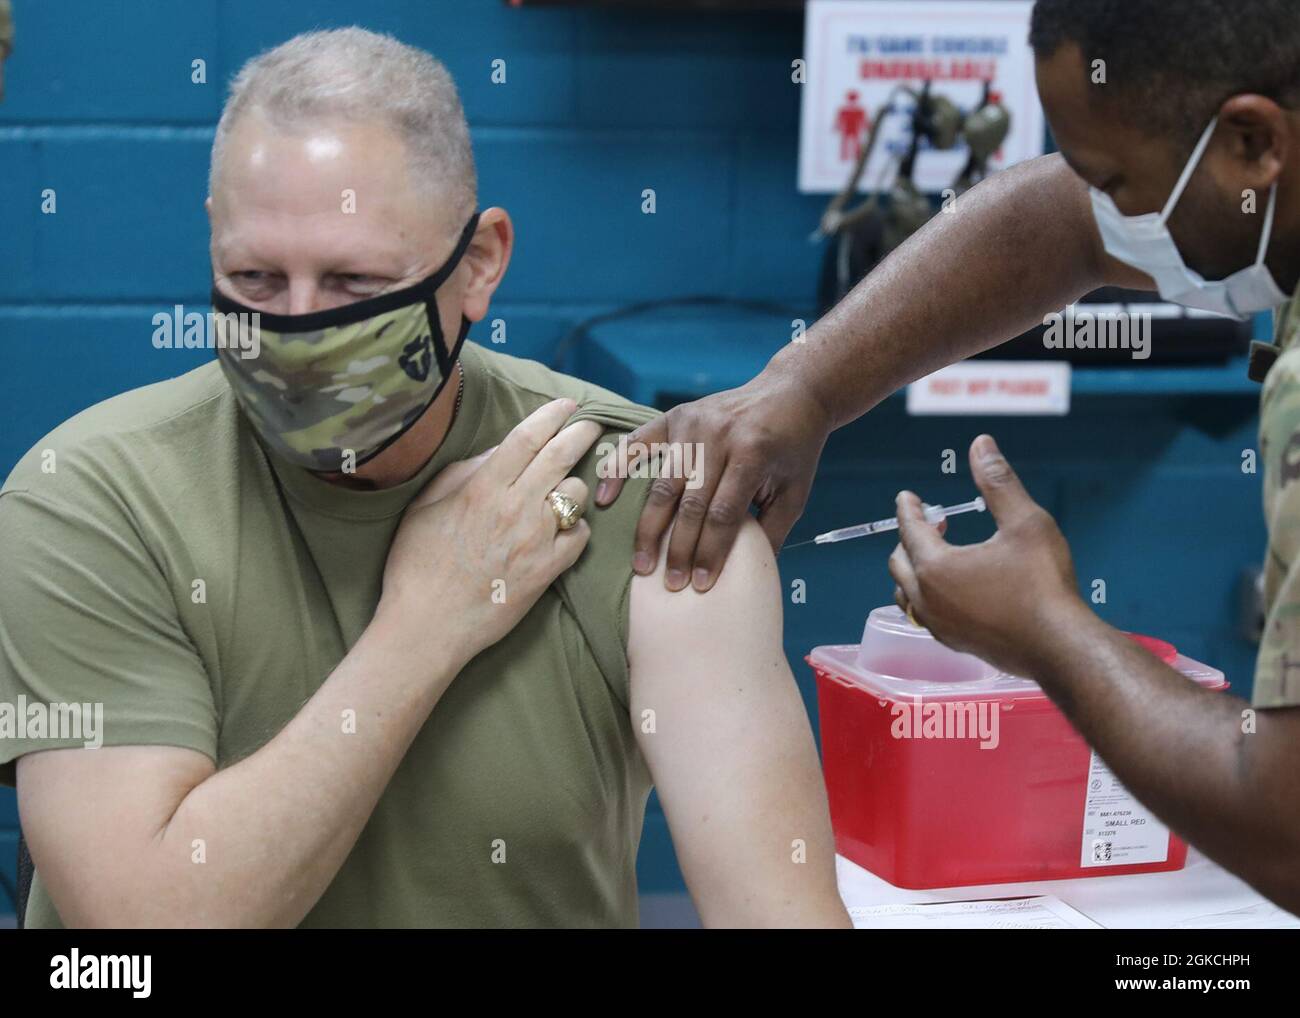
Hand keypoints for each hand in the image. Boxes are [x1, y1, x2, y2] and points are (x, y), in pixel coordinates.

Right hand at [380, 397, 601, 666]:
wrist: (426, 628)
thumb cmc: (416, 565)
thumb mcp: (425, 507)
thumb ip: (462, 472)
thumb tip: (497, 450)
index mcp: (483, 487)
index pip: (527, 437)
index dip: (551, 415)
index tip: (566, 405)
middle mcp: (515, 508)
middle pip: (561, 456)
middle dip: (582, 434)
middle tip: (591, 426)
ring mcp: (536, 540)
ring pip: (576, 494)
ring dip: (572, 487)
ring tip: (562, 491)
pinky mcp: (548, 571)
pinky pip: (580, 537)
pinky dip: (575, 529)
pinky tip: (561, 530)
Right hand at [594, 370, 829, 591]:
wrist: (791, 393)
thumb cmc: (794, 449)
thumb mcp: (795, 491)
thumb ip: (771, 532)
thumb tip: (747, 577)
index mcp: (753, 454)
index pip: (723, 513)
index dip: (710, 552)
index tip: (701, 585)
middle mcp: (719, 436)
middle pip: (689, 503)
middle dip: (678, 549)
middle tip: (670, 584)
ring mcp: (693, 423)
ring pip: (662, 483)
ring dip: (649, 527)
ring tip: (641, 563)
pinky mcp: (675, 416)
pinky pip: (638, 444)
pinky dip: (618, 470)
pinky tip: (604, 499)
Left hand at [888, 434, 1086, 677]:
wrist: (1061, 647)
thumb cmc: (1044, 584)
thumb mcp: (1024, 523)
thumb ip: (998, 482)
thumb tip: (981, 444)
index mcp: (935, 568)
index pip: (909, 530)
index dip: (908, 509)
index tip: (908, 497)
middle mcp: (927, 599)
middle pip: (900, 562)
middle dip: (911, 537)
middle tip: (936, 520)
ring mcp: (938, 625)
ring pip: (907, 593)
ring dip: (915, 569)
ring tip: (941, 554)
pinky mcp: (953, 643)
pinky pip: (924, 614)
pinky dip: (927, 594)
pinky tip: (954, 588)